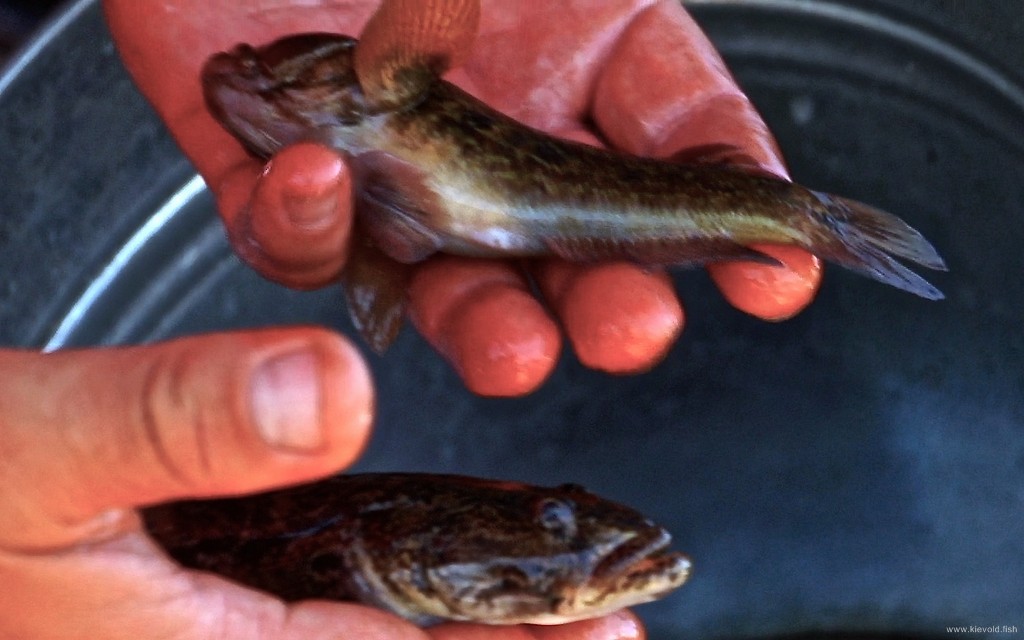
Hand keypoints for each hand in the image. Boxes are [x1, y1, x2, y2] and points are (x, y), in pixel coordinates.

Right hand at [0, 330, 642, 638]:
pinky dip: (374, 589)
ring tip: (539, 605)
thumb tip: (333, 394)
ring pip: (348, 634)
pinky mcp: (183, 601)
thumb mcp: (38, 446)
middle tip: (607, 626)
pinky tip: (406, 572)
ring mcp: (196, 631)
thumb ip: (177, 422)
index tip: (609, 636)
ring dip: (446, 622)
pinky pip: (299, 604)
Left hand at [102, 0, 821, 396]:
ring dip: (481, 326)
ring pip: (439, 282)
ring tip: (516, 349)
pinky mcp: (273, 177)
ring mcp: (389, 169)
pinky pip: (290, 235)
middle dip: (602, 306)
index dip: (733, 223)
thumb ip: (627, 39)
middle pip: (563, 252)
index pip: (680, 153)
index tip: (776, 274)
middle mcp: (496, 135)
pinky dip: (305, 225)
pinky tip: (323, 173)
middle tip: (630, 329)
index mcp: (584, 64)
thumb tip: (699, 142)